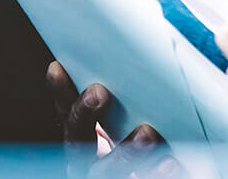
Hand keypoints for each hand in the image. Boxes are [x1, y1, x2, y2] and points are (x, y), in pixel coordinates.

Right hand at [45, 60, 187, 178]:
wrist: (149, 175)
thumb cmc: (143, 138)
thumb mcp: (126, 117)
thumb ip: (125, 100)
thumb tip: (139, 61)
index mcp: (83, 139)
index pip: (66, 113)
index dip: (60, 92)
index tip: (58, 66)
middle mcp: (86, 160)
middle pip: (77, 139)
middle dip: (85, 114)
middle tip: (97, 92)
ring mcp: (107, 177)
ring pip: (106, 169)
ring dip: (126, 149)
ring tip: (146, 131)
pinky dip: (155, 173)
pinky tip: (169, 161)